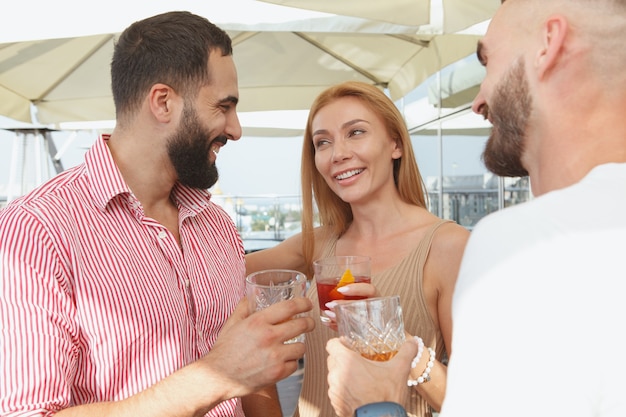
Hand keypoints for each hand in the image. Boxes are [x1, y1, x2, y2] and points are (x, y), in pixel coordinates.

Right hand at [199, 297, 314, 399]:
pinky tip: (283, 361)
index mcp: (258, 321)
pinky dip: (291, 363)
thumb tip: (249, 296)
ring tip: (292, 346)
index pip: (290, 307)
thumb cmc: (224, 350)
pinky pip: (294, 365)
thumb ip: (243, 308)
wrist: (218, 377)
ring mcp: (275, 356)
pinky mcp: (277, 373)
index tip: (308, 305)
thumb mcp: (232, 324)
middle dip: (309, 323)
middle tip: (309, 323)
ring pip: (301, 347)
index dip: (303, 304)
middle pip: (302, 325)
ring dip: (299, 345)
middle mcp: (269, 337)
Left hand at [323, 282, 379, 329]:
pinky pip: (349, 329)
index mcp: (375, 296)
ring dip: (339, 316)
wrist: (370, 319)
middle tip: (330, 304)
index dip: (356, 289)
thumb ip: (349, 288)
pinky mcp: (362, 330)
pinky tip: (328, 322)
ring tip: (328, 313)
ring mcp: (370, 320)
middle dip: (344, 305)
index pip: (370, 290)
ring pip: (356, 320)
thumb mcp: (359, 292)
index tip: (340, 289)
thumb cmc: (360, 301)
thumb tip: (333, 286)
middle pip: (361, 306)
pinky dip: (336, 326)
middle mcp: (374, 308)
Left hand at [326, 336, 417, 416]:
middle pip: (332, 360)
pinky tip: (358, 392)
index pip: (332, 344)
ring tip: (360, 378)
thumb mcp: (399, 369)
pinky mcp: (336, 404)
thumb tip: (412, 343)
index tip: (348, 345)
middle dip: (343, 359)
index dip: (340, 343)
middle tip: (358, 361)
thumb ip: (406, 352)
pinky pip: (336, 392)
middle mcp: (336, 375)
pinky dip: (345, 390)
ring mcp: (334, 391)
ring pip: (334, 376)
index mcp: (346, 361)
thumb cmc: (386, 397)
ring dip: (344, 375)